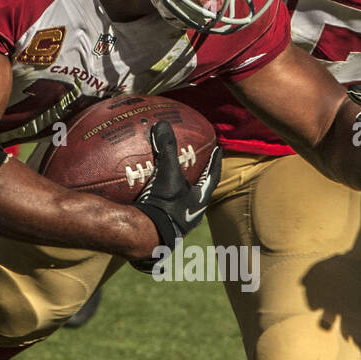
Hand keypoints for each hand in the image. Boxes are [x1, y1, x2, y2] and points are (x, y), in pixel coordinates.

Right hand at [129, 122, 222, 270]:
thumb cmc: (164, 206)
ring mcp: (175, 224)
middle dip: (197, 179)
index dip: (215, 163)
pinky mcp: (158, 229)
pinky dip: (154, 200)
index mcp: (198, 201)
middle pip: (198, 193)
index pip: (212, 178)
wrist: (145, 237)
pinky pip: (159, 210)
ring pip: (179, 204)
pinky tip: (141, 194)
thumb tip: (163, 123)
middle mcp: (190, 214)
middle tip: (196, 165)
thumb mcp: (168, 175)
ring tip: (168, 179)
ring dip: (176, 192)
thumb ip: (168, 149)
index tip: (219, 150)